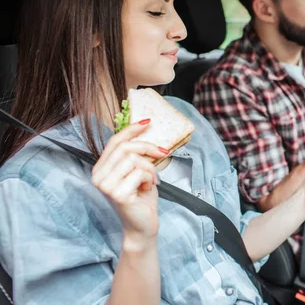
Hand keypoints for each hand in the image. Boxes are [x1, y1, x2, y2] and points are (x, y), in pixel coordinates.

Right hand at [91, 119, 167, 248]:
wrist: (143, 225)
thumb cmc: (141, 198)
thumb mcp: (137, 171)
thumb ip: (135, 155)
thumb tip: (143, 130)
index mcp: (100, 169)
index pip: (114, 142)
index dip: (131, 130)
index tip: (147, 122)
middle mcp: (98, 176)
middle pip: (126, 148)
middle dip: (148, 147)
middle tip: (163, 153)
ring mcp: (105, 185)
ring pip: (135, 160)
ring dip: (150, 168)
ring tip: (151, 180)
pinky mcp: (117, 193)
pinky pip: (140, 173)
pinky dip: (150, 178)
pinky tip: (147, 189)